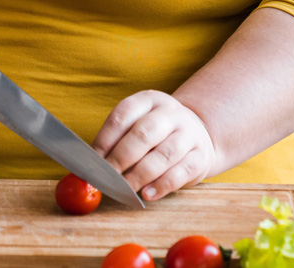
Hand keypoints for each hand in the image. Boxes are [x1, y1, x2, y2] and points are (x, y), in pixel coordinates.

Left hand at [92, 90, 214, 201]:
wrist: (197, 134)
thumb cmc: (157, 133)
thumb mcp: (139, 124)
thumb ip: (118, 140)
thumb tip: (92, 163)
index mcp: (149, 99)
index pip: (123, 115)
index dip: (105, 139)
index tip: (92, 161)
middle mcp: (170, 112)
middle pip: (143, 134)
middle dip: (121, 158)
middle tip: (107, 177)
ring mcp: (189, 133)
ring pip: (163, 155)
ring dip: (140, 175)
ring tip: (125, 189)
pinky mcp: (201, 156)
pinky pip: (180, 173)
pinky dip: (161, 186)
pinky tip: (147, 194)